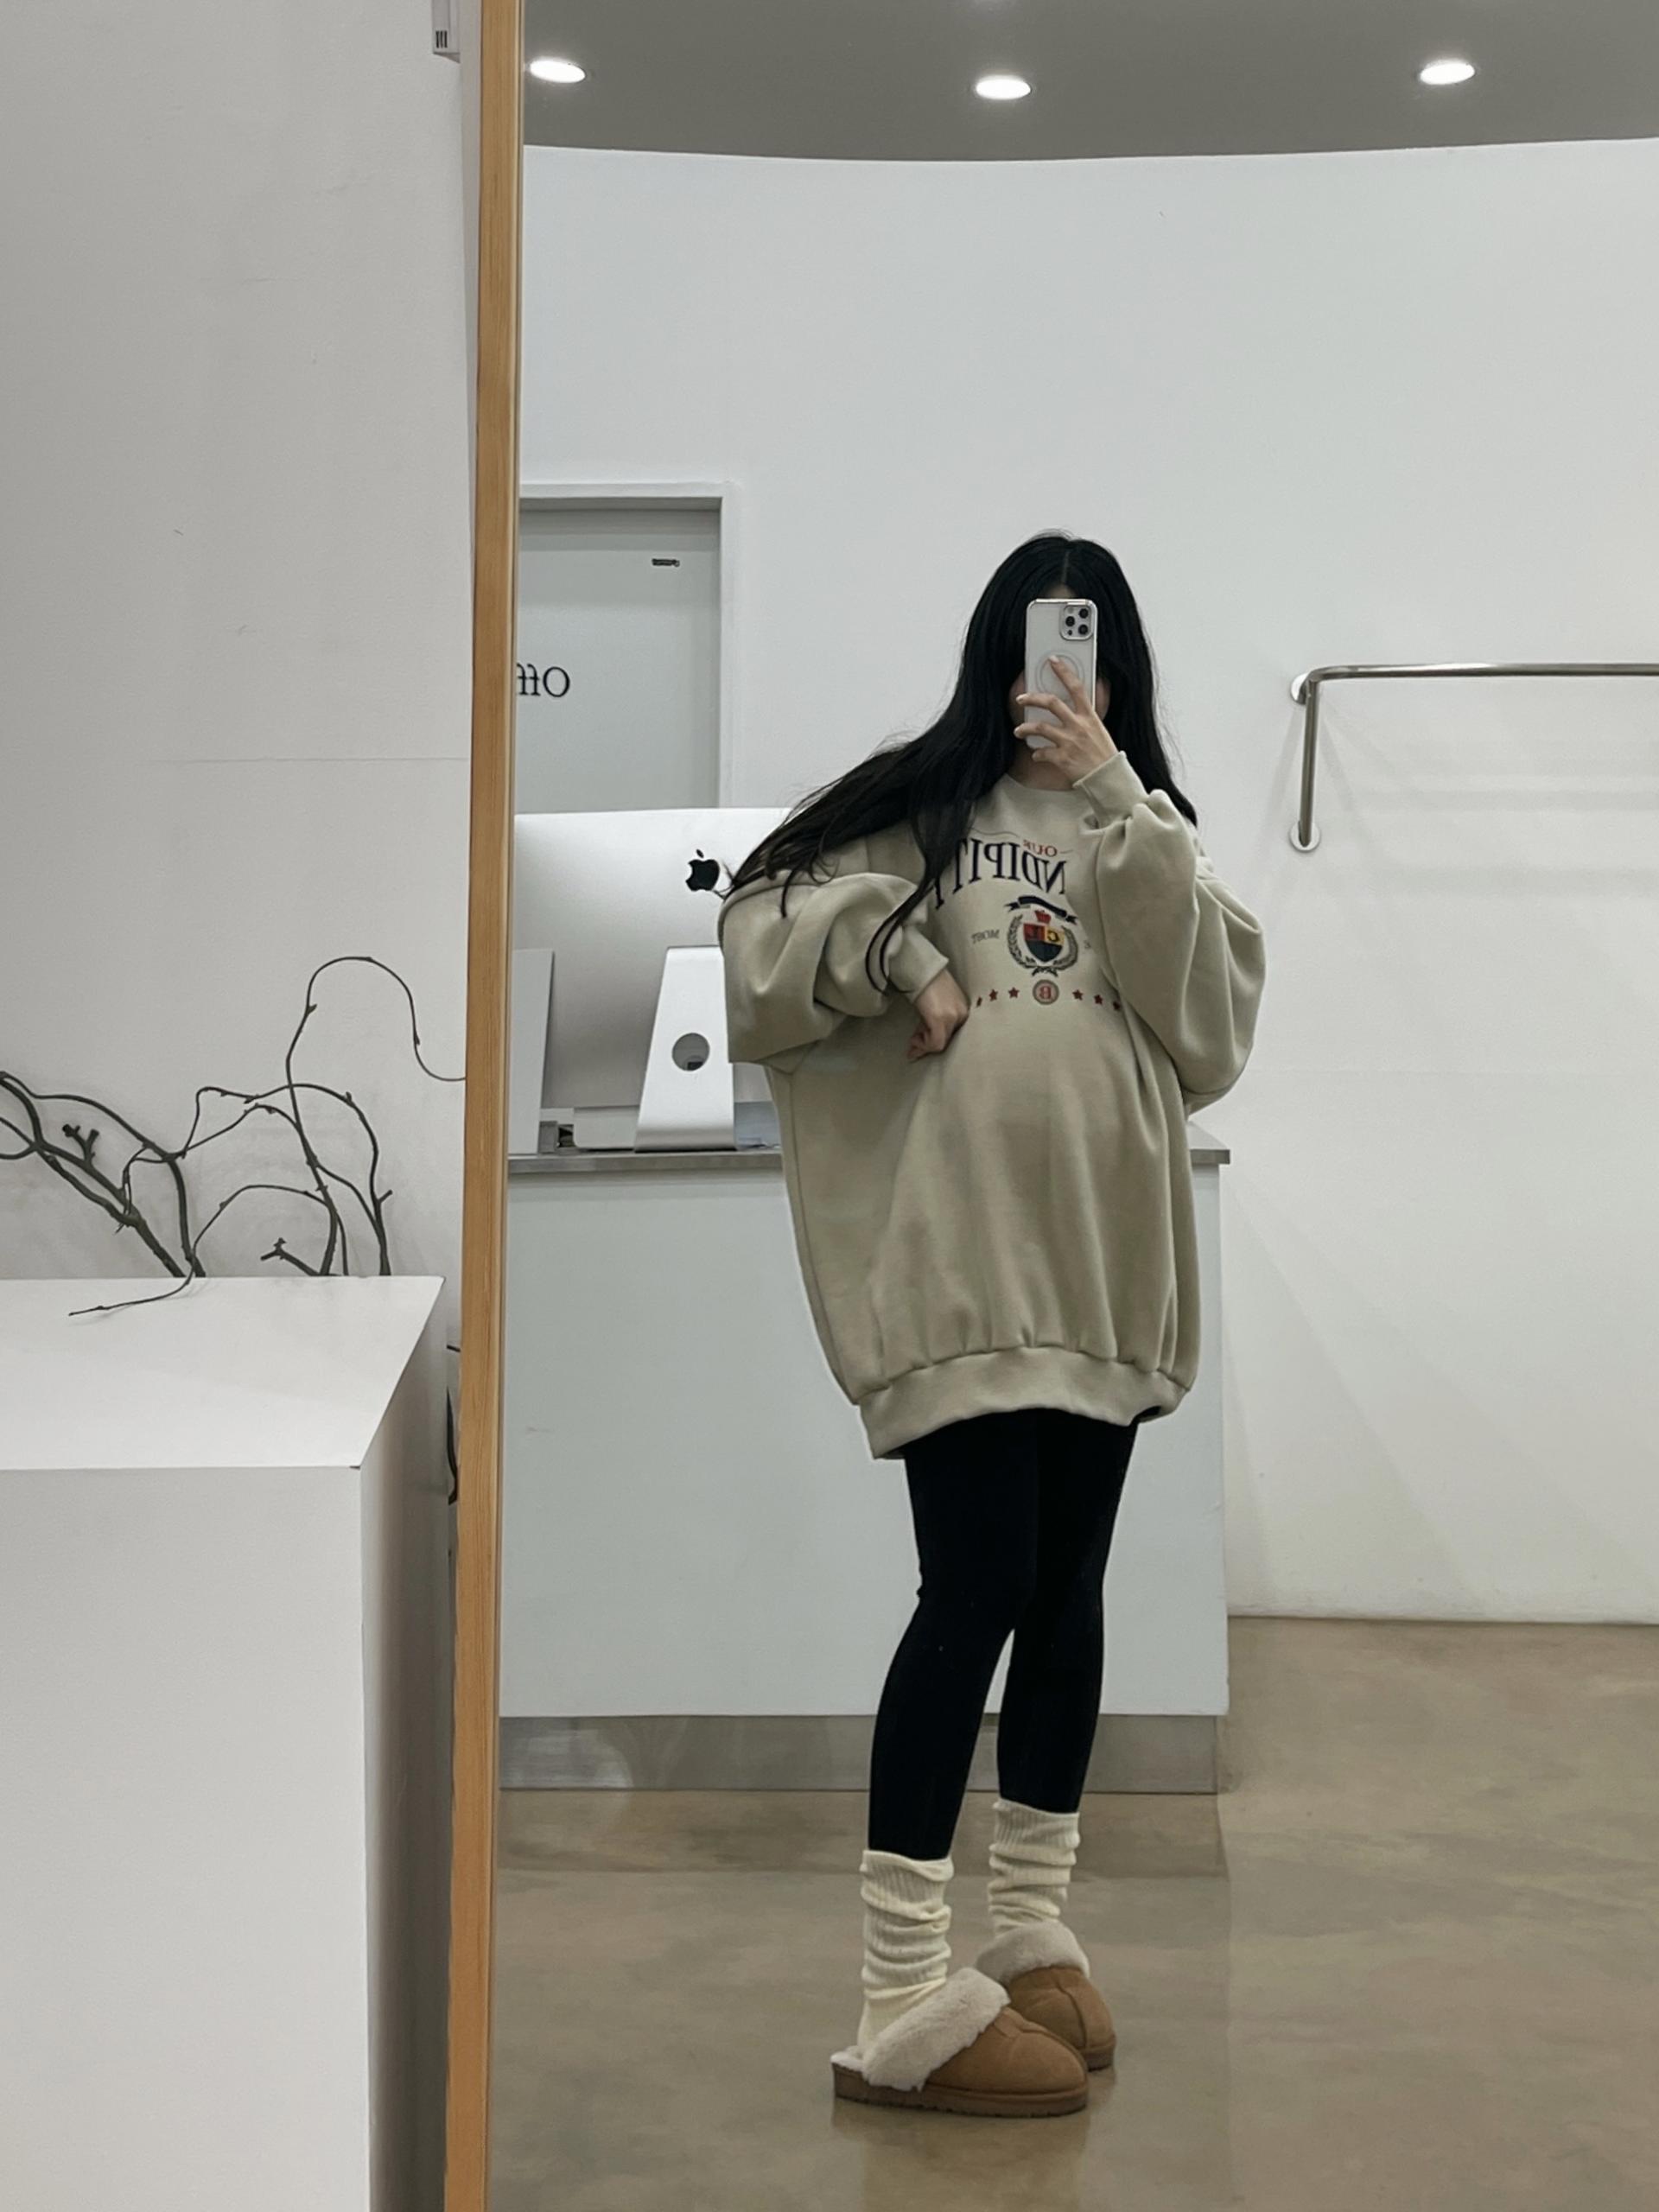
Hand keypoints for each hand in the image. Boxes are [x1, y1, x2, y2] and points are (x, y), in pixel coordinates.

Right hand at [907, 969, 968, 1059]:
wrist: (920, 968)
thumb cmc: (926, 981)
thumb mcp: (934, 1003)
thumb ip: (933, 1020)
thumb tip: (921, 1037)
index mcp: (962, 1009)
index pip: (952, 1034)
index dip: (934, 1040)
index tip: (920, 1042)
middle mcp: (961, 1014)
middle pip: (947, 1040)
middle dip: (928, 1045)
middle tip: (913, 1049)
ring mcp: (953, 1017)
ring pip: (940, 1044)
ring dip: (924, 1044)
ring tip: (913, 1038)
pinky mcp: (941, 1019)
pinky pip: (935, 1043)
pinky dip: (923, 1044)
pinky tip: (914, 1037)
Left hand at [1013, 655, 1119, 782]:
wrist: (1108, 778)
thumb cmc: (1104, 755)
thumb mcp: (1099, 730)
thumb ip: (1086, 718)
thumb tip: (1077, 706)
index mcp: (1089, 716)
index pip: (1076, 687)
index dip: (1064, 672)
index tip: (1053, 661)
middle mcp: (1078, 726)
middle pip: (1051, 702)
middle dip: (1032, 698)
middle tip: (1021, 698)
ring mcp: (1069, 742)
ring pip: (1040, 727)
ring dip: (1025, 728)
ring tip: (1019, 731)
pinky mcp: (1062, 758)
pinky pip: (1042, 753)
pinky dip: (1037, 753)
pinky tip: (1036, 754)